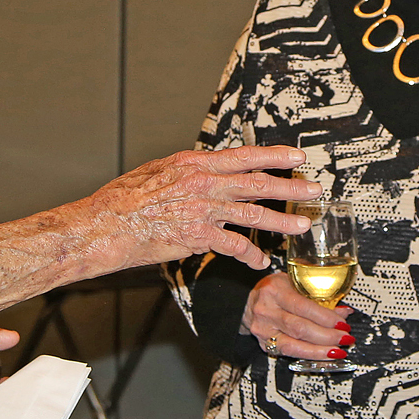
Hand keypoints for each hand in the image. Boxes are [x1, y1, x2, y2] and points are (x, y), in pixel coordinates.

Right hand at [83, 146, 319, 270]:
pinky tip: (260, 262)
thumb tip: (204, 169)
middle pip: (258, 184)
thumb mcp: (156, 172)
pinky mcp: (198, 238)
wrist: (105, 225)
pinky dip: (250, 255)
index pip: (244, 157)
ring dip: (282, 222)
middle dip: (291, 188)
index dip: (274, 156)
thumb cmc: (123, 200)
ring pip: (254, 216)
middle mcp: (203, 183)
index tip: (296, 158)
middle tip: (314, 191)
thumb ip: (185, 171)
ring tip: (302, 226)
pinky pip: (234, 246)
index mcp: (194, 163)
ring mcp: (203, 211)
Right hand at [242, 271, 351, 361]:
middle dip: (326, 336)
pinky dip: (308, 356)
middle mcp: (266, 310)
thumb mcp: (294, 284)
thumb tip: (343, 312)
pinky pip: (288, 353)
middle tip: (344, 337)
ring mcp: (263, 329)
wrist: (249, 302)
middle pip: (300, 328)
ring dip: (319, 350)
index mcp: (275, 290)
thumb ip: (318, 297)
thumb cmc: (274, 291)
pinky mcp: (264, 344)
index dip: (325, 317)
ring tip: (337, 351)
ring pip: (294, 345)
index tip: (342, 323)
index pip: (303, 307)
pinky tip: (322, 356)